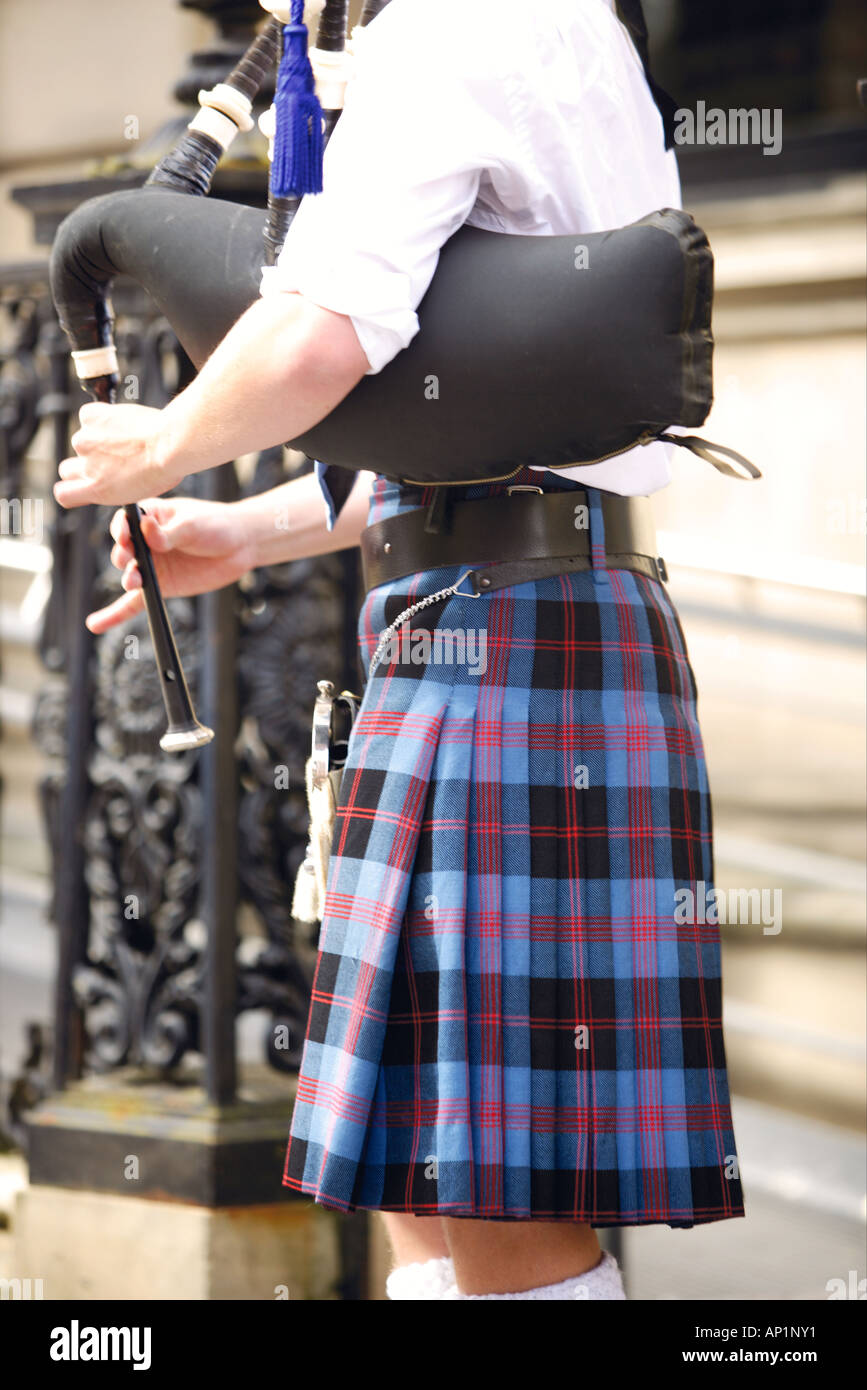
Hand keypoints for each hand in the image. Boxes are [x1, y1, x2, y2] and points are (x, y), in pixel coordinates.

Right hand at [54, 402, 181, 507]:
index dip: (71, 488)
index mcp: (97, 490)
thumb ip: (113, 486)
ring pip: (82, 440)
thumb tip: (107, 480)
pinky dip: (102, 417)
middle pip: (67, 468)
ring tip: (125, 438)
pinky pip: (89, 416)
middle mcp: (87, 467)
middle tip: (106, 458)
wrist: (170, 444)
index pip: (63, 494)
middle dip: (83, 464)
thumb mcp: (137, 492)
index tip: (81, 484)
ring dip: (97, 438)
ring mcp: (85, 441)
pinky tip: (122, 421)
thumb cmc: (163, 468)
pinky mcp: (91, 417)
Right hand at [86, 497, 251, 633]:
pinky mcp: (161, 586)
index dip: (121, 530)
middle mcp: (145, 541)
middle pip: (124, 549)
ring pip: (130, 574)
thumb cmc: (216, 524)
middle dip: (122, 555)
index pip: (125, 522)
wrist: (241, 544)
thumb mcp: (192, 524)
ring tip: (133, 581)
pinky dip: (115, 614)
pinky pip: (133, 602)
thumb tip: (146, 528)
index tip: (124, 536)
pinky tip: (96, 624)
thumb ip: (168, 531)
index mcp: (150, 516)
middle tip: (127, 559)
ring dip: (128, 578)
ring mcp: (152, 565)